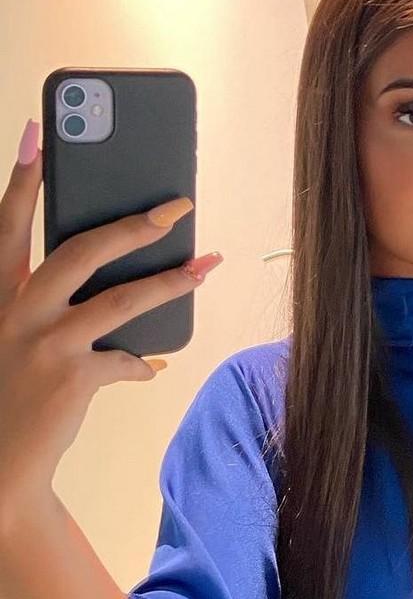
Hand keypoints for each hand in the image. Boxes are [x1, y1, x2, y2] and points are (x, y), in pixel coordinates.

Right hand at [0, 119, 221, 510]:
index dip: (22, 179)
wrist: (0, 466)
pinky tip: (154, 365)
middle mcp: (16, 311)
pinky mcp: (72, 378)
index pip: (8, 226)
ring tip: (206, 268)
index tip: (36, 132)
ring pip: (121, 300)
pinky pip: (127, 360)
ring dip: (171, 283)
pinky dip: (143, 362)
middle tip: (178, 206)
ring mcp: (44, 343)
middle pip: (82, 249)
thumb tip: (116, 289)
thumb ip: (48, 310)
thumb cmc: (11, 397)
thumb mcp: (14, 341)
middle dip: (134, 223)